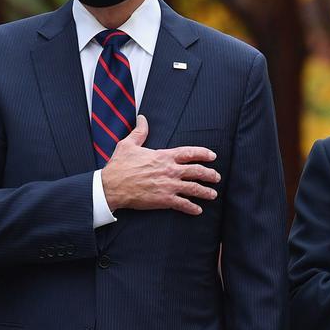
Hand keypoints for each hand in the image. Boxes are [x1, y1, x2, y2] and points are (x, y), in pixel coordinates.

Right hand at [101, 114, 220, 213]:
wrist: (112, 186)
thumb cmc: (119, 166)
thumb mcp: (128, 144)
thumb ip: (139, 132)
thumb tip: (142, 118)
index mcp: (164, 156)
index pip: (190, 153)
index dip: (203, 154)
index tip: (212, 156)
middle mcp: (170, 170)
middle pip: (197, 171)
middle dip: (210, 174)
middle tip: (216, 177)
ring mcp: (169, 186)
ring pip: (194, 188)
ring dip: (206, 192)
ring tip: (213, 194)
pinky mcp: (164, 200)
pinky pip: (183, 204)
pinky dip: (192, 208)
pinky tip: (198, 210)